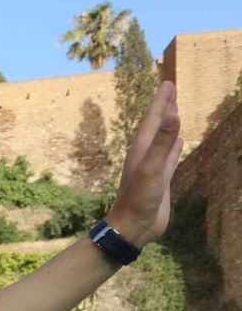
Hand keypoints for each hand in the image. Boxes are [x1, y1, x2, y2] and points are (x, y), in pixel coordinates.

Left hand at [105, 81, 182, 247]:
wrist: (132, 227)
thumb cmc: (138, 199)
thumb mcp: (152, 168)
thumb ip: (162, 142)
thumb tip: (173, 114)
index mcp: (141, 149)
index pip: (152, 119)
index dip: (161, 101)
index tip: (168, 83)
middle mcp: (146, 155)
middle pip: (157, 125)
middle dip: (164, 107)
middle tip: (171, 89)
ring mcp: (154, 167)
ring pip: (163, 140)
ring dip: (169, 125)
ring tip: (175, 111)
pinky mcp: (161, 180)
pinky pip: (169, 157)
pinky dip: (174, 147)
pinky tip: (178, 142)